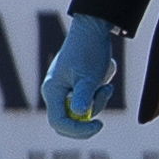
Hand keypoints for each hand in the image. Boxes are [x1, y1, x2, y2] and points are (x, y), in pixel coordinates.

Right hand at [42, 14, 114, 139]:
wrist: (93, 29)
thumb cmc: (89, 51)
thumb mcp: (89, 76)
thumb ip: (84, 96)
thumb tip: (80, 113)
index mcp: (52, 91)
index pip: (59, 123)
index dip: (78, 130)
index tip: (99, 125)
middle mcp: (56, 93)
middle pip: (71, 120)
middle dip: (91, 113)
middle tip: (104, 95)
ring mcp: (66, 90)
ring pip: (83, 110)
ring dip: (99, 100)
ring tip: (106, 84)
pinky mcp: (77, 86)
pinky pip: (89, 99)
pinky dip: (99, 91)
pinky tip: (103, 75)